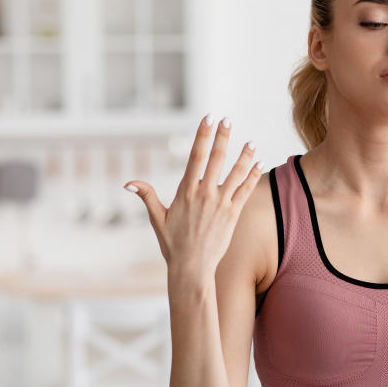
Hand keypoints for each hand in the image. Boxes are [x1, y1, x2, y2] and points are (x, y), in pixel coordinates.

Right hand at [123, 114, 262, 275]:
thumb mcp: (157, 218)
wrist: (192, 268)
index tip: (208, 118)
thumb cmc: (173, 244)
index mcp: (186, 191)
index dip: (203, 135)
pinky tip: (259, 163)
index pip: (196, 156)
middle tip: (228, 120)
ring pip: (236, 173)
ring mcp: (221, 203)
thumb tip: (128, 182)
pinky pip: (246, 190)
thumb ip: (147, 196)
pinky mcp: (233, 214)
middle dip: (223, 137)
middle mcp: (204, 194)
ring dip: (244, 155)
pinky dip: (253, 175)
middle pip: (217, 158)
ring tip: (251, 142)